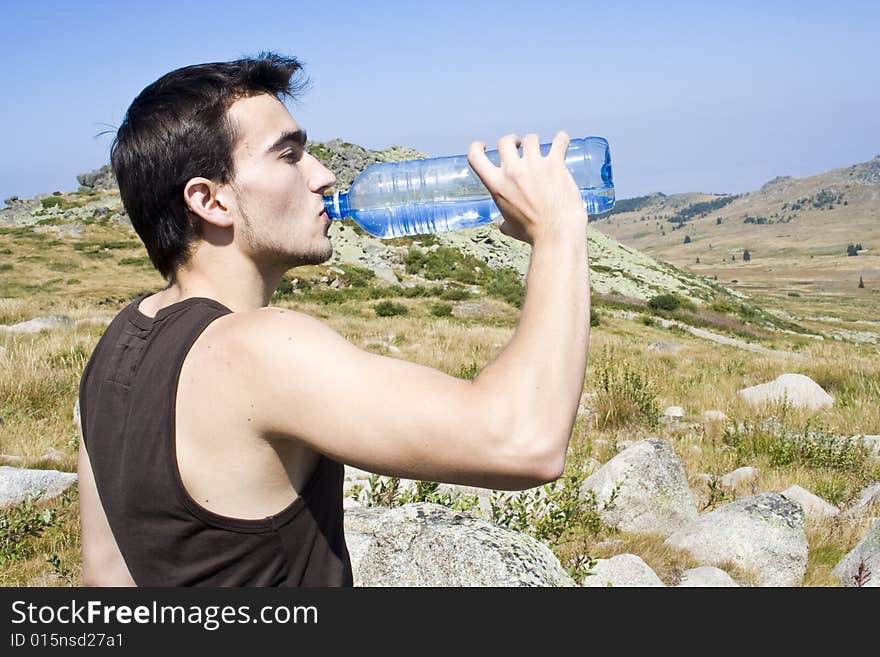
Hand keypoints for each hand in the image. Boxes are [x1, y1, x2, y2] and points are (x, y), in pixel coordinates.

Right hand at [467, 132, 584, 244]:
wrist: (556, 233)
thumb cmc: (534, 234)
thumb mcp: (511, 228)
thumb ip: (505, 222)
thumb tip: (503, 225)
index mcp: (496, 185)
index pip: (475, 157)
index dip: (477, 147)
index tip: (484, 146)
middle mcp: (512, 171)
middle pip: (505, 141)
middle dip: (512, 142)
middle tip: (519, 147)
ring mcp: (534, 165)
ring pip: (531, 139)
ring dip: (535, 143)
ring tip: (541, 151)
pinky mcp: (555, 164)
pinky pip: (559, 141)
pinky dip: (561, 139)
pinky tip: (562, 141)